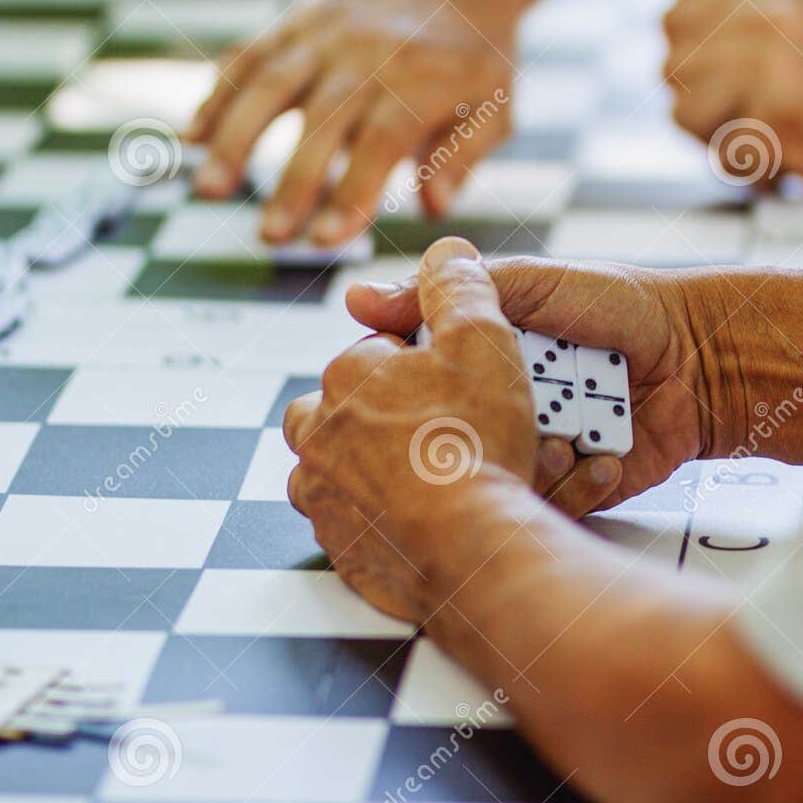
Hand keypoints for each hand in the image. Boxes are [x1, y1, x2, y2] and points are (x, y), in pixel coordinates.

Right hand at [185, 0, 517, 246]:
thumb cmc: (477, 52)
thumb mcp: (497, 103)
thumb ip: (464, 155)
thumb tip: (434, 206)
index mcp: (423, 79)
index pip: (382, 142)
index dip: (352, 191)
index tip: (325, 241)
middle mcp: (370, 53)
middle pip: (323, 120)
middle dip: (292, 181)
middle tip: (269, 237)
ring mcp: (328, 34)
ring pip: (272, 83)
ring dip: (236, 137)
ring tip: (209, 190)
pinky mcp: (299, 22)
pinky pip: (252, 55)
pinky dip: (219, 93)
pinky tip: (193, 136)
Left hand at [283, 238, 538, 623]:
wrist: (470, 550)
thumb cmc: (474, 444)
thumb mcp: (482, 340)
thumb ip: (460, 288)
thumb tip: (446, 251)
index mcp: (347, 376)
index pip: (375, 353)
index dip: (422, 364)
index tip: (457, 382)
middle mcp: (320, 435)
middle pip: (345, 410)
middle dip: (385, 414)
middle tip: (444, 429)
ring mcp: (325, 498)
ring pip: (341, 469)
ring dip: (377, 468)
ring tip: (436, 476)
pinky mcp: (341, 550)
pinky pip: (356, 525)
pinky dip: (384, 519)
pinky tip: (427, 518)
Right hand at [346, 254, 713, 517]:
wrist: (704, 356)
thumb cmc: (622, 308)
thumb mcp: (533, 284)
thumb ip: (451, 293)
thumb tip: (360, 300)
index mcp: (474, 361)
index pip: (412, 385)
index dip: (406, 392)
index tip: (414, 388)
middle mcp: (494, 411)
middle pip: (446, 444)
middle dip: (469, 437)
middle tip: (504, 417)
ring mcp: (530, 452)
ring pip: (492, 483)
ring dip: (530, 459)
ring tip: (571, 429)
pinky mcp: (567, 490)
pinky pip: (544, 507)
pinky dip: (573, 483)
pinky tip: (603, 454)